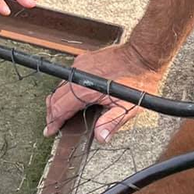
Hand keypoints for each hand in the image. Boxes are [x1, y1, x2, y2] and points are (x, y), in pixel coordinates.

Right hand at [44, 43, 165, 140]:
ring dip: (58, 100)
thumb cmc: (138, 80)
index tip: (50, 130)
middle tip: (53, 124)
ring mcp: (81, 65)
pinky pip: (69, 76)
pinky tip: (73, 95)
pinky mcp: (85, 59)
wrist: (143, 55)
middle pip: (55, 97)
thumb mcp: (128, 107)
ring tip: (60, 112)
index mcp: (86, 89)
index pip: (60, 108)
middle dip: (52, 113)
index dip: (54, 121)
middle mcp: (79, 75)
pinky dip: (66, 88)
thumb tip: (100, 137)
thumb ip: (111, 123)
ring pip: (60, 86)